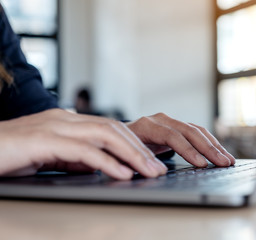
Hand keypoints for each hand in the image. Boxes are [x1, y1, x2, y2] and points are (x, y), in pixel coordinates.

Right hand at [0, 109, 166, 179]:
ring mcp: (56, 127)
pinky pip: (83, 150)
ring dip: (131, 154)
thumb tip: (98, 165)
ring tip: (149, 171)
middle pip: (114, 129)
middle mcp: (66, 119)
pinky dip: (106, 162)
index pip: (111, 128)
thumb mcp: (51, 156)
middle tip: (158, 167)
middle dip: (139, 149)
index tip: (151, 161)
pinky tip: (122, 174)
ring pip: (104, 135)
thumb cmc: (11, 154)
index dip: (134, 144)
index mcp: (69, 122)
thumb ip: (74, 158)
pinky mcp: (44, 140)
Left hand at [126, 113, 234, 166]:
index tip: (201, 164)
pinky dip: (210, 143)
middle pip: (189, 131)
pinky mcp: (176, 127)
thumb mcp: (122, 155)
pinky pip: (197, 133)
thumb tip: (154, 173)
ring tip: (228, 160)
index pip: (171, 136)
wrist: (117, 135)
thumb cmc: (119, 148)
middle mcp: (160, 120)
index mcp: (146, 126)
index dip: (188, 150)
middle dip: (208, 148)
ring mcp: (170, 122)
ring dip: (214, 146)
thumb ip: (135, 161)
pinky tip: (220, 153)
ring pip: (196, 130)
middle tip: (223, 163)